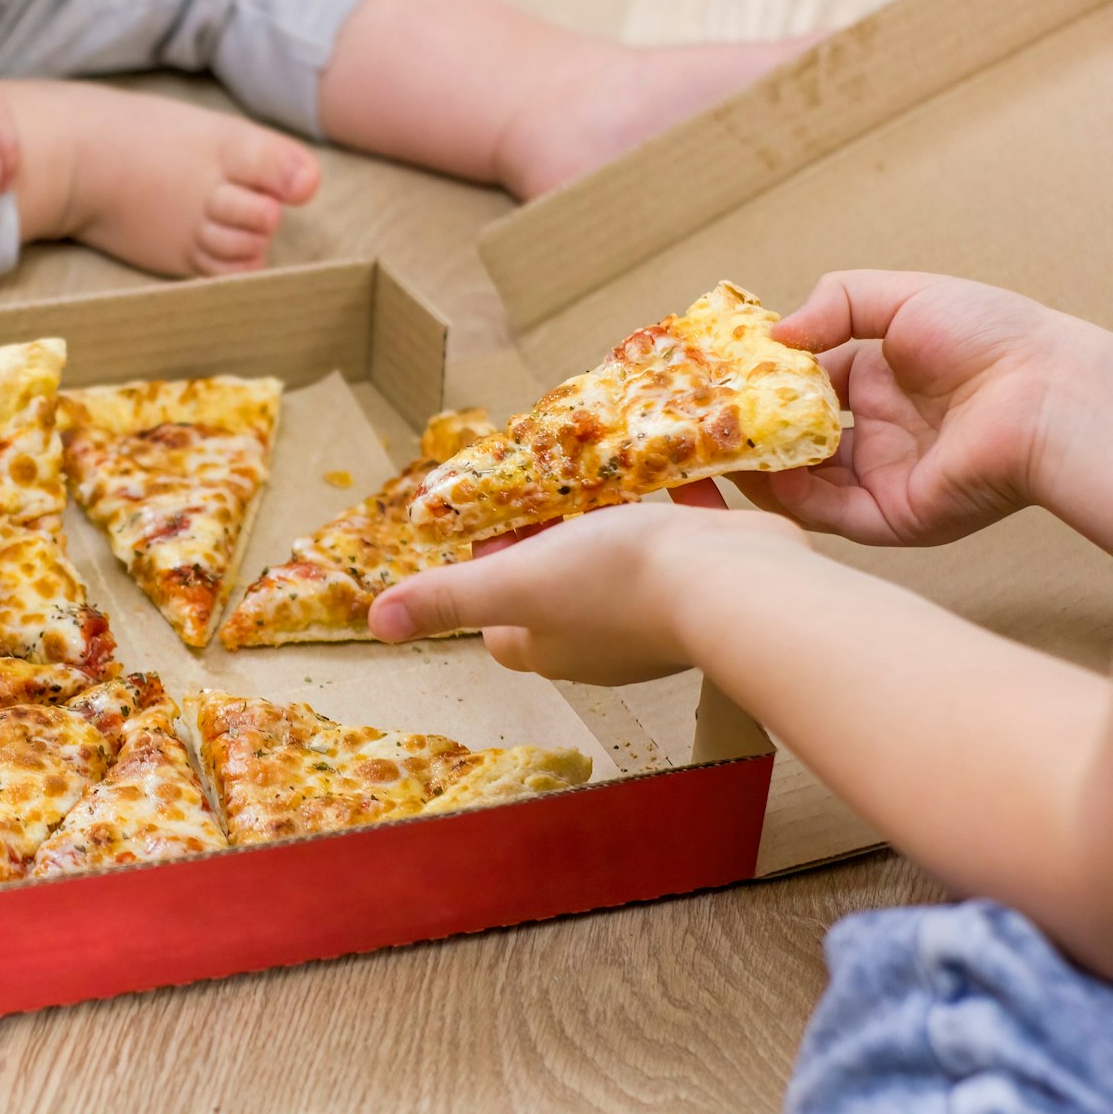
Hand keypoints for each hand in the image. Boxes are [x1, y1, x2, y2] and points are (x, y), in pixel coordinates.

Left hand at [370, 484, 808, 685]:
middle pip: (556, 588)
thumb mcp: (513, 579)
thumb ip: (449, 597)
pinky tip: (668, 469)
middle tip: (546, 490)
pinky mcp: (704, 583)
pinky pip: (678, 540)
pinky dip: (671, 508)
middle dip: (547, 542)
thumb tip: (379, 622)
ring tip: (600, 476)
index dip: (488, 578)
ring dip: (607, 523)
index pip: (500, 624)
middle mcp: (601, 640)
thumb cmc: (616, 581)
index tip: (495, 528)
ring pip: (618, 563)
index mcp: (548, 644)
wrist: (733, 585)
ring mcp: (657, 614)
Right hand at [733, 270, 1112, 545]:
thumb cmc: (994, 339)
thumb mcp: (906, 297)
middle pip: (790, 440)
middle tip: (699, 423)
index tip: (715, 379)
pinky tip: (765, 474)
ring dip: (756, 467)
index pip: (799, 387)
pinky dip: (791, 497)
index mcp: (879, 382)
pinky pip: (827, 513)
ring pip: (798, 481)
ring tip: (717, 450)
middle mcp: (875, 433)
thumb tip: (775, 334)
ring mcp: (880, 476)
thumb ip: (836, 302)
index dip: (757, 384)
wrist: (1046, 395)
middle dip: (746, 432)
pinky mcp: (891, 516)